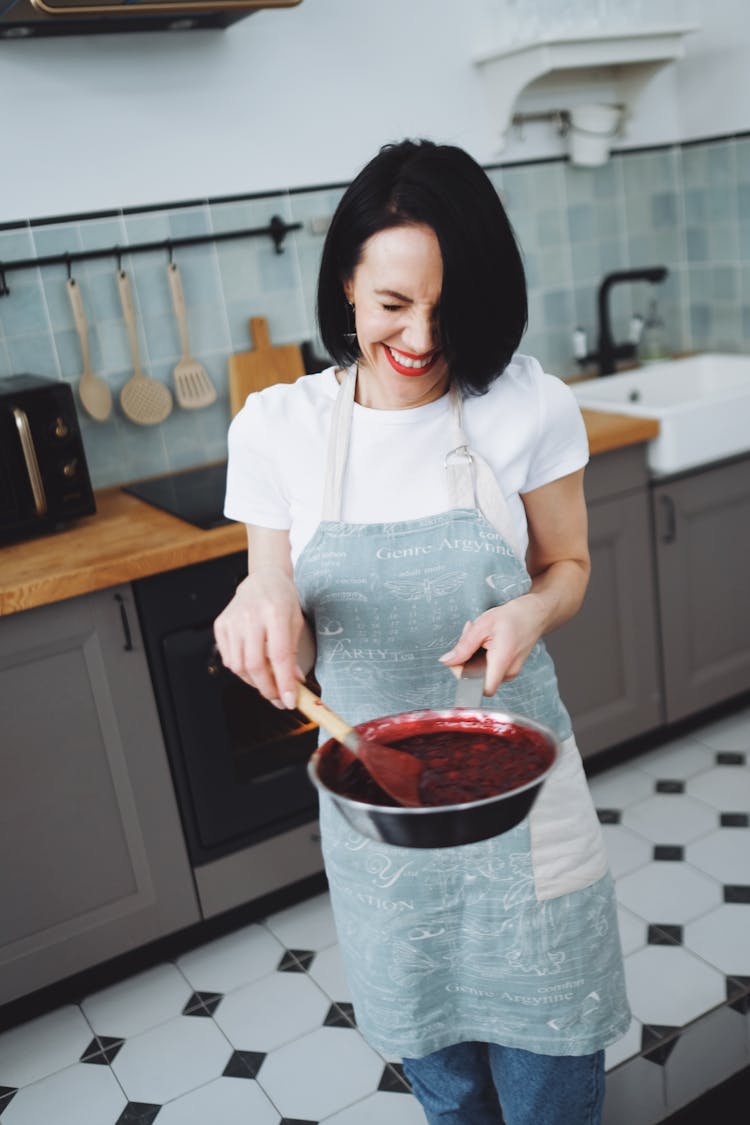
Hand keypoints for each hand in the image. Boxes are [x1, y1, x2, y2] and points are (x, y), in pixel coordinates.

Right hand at [213, 569, 306, 708]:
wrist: (263, 580)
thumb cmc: (283, 601)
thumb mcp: (296, 624)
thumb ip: (293, 655)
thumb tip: (293, 686)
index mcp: (275, 613)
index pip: (279, 656)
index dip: (284, 682)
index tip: (289, 700)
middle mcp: (250, 616)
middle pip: (255, 665)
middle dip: (267, 689)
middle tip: (277, 699)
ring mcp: (232, 620)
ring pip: (239, 666)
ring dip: (254, 682)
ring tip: (267, 682)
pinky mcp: (221, 625)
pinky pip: (228, 659)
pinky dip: (240, 670)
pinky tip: (252, 667)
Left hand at [438, 595, 545, 695]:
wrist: (534, 614)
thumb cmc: (513, 617)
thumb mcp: (482, 626)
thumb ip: (463, 646)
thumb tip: (447, 660)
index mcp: (503, 660)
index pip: (481, 688)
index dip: (465, 678)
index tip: (459, 660)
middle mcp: (509, 671)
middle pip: (477, 678)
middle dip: (466, 659)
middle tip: (469, 637)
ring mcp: (511, 672)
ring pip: (482, 672)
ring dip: (474, 655)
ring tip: (480, 635)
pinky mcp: (509, 670)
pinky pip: (489, 668)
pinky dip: (482, 656)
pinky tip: (486, 641)